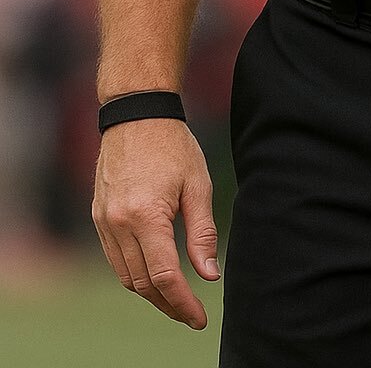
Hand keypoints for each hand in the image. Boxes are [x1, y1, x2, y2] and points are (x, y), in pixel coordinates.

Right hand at [92, 118, 219, 328]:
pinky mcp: (98, 216)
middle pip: (142, 283)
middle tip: (191, 314)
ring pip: (126, 275)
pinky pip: (115, 258)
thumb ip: (203, 233)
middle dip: (168, 304)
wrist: (137, 114)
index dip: (183, 303)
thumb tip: (209, 275)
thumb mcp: (198, 185)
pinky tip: (153, 273)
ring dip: (150, 293)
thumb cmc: (173, 145)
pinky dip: (134, 273)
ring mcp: (104, 221)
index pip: (165, 276)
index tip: (200, 318)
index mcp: (146, 216)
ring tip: (176, 298)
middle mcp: (119, 223)